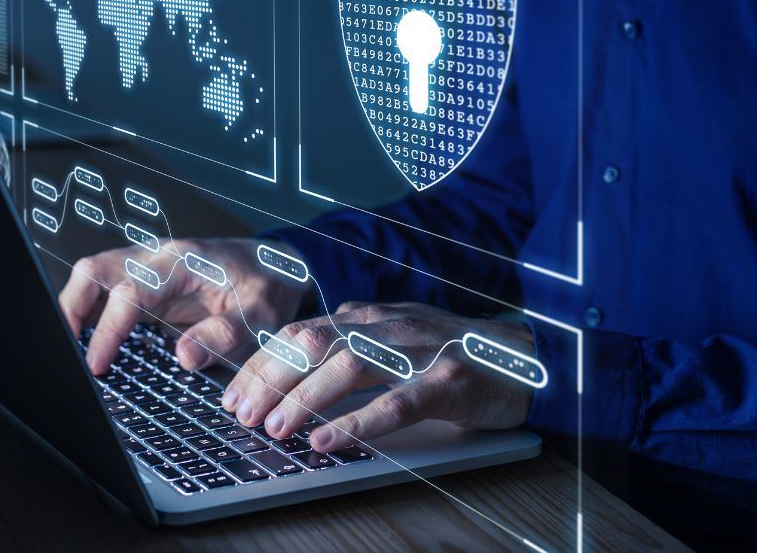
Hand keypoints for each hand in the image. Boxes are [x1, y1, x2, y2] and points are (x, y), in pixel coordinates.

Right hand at [58, 238, 309, 374]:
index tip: (96, 363)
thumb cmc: (266, 288)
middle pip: (95, 269)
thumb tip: (182, 357)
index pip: (130, 290)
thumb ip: (223, 336)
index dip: (108, 328)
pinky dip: (89, 310)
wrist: (275, 267)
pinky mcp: (146, 282)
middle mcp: (158, 259)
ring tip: (70, 349)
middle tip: (65, 351)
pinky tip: (87, 340)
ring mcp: (148, 268)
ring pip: (93, 274)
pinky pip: (105, 289)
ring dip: (75, 307)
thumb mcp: (258, 318)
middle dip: (71, 307)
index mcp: (183, 263)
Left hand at [222, 301, 534, 451]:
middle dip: (269, 379)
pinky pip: (398, 402)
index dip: (261, 363)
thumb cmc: (449, 351)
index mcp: (367, 317)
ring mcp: (418, 351)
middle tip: (241, 414)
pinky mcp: (448, 380)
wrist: (525, 355)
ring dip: (305, 398)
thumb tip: (288, 368)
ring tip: (276, 428)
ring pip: (348, 366)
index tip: (233, 393)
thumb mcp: (390, 339)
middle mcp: (386, 326)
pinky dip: (359, 422)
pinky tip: (330, 441)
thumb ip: (346, 346)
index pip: (299, 333)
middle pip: (313, 344)